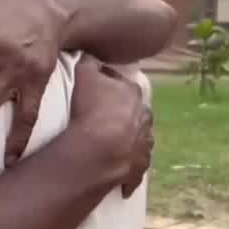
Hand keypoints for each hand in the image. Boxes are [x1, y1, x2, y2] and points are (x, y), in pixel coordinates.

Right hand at [70, 55, 153, 197]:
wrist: (98, 148)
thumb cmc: (89, 109)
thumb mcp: (85, 74)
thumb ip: (89, 62)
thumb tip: (89, 55)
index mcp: (132, 93)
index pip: (120, 83)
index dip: (106, 84)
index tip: (94, 88)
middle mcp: (143, 117)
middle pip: (133, 111)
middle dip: (122, 112)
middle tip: (104, 116)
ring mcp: (143, 144)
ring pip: (139, 139)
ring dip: (129, 139)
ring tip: (112, 143)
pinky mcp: (138, 167)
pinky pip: (135, 168)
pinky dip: (128, 170)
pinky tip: (118, 173)